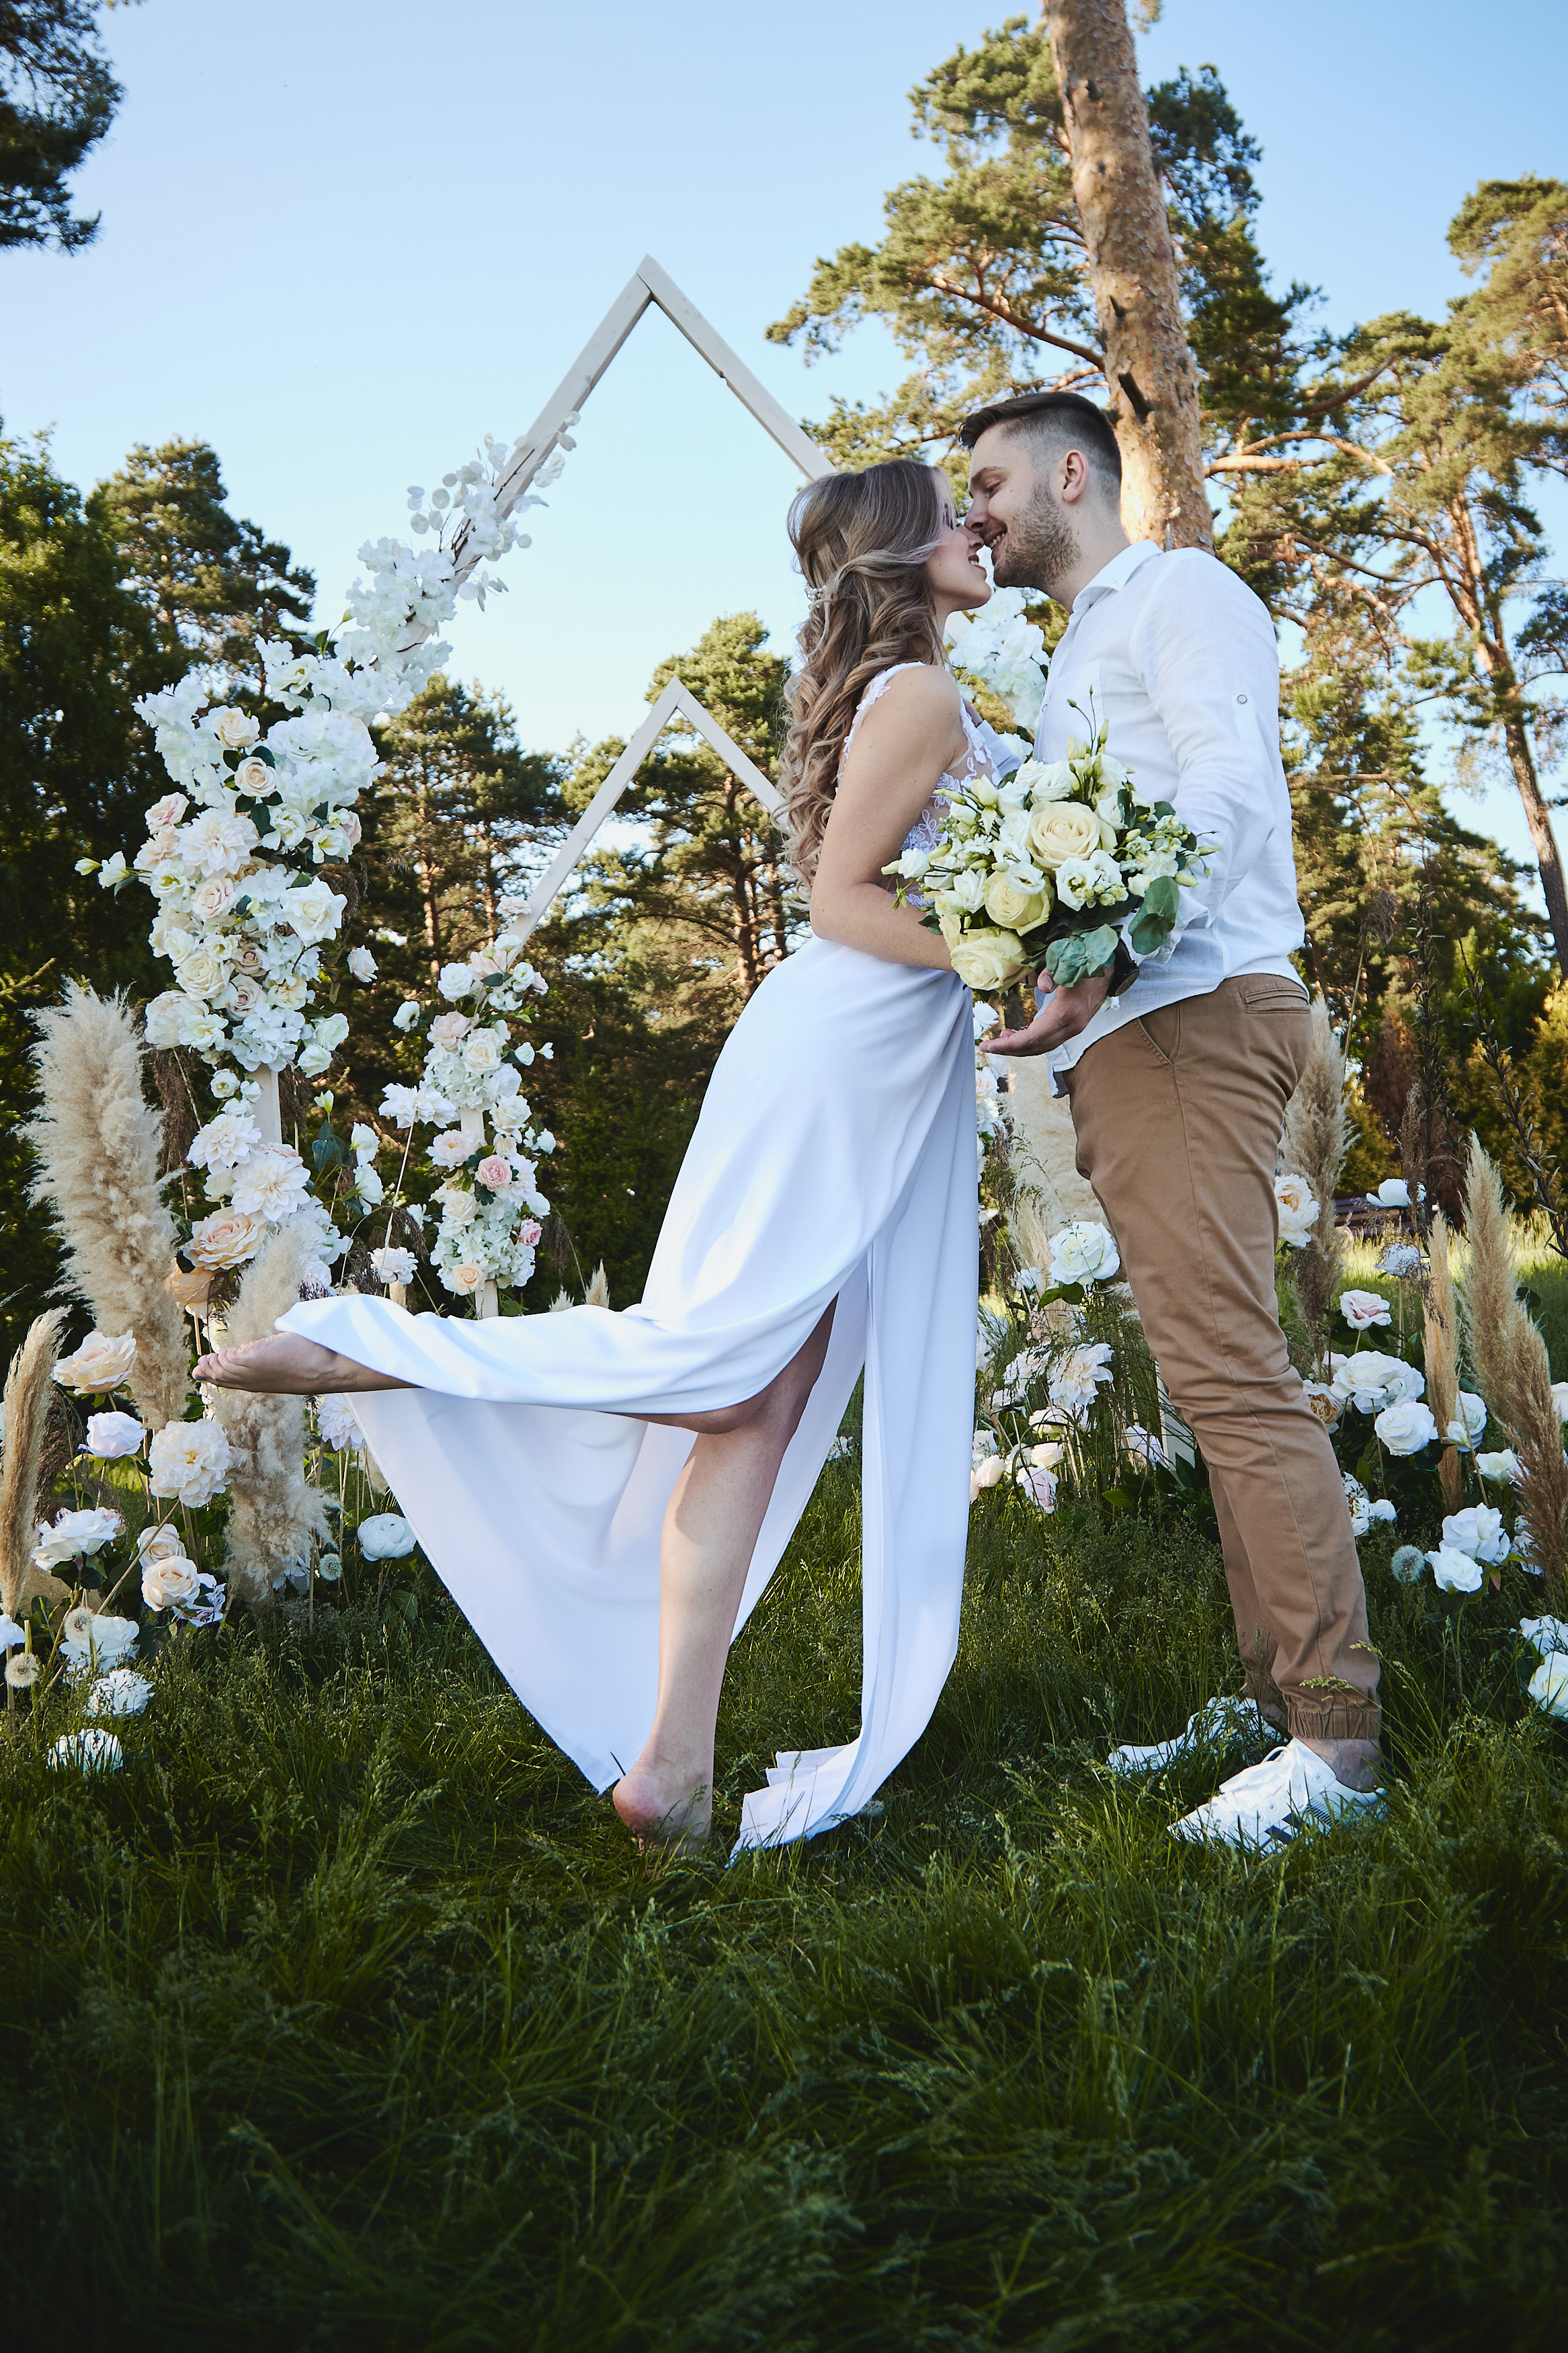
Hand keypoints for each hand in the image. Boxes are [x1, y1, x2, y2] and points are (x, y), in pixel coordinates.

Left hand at [986, 967, 1111, 1056]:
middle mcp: (1071, 1026)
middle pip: (1035, 1047)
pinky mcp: (1072, 1027)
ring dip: (1019, 1047)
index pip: (1033, 1037)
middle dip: (1009, 1050)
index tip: (989, 1045)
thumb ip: (1052, 972)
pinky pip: (1048, 1040)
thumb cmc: (1086, 965)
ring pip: (1042, 1047)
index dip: (1009, 1045)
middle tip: (987, 1047)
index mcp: (1067, 1012)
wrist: (1109, 970)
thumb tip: (1041, 984)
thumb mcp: (1068, 963)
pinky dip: (1030, 1042)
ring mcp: (1073, 1029)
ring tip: (999, 1041)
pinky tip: (1016, 1035)